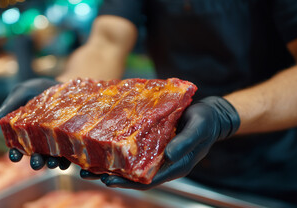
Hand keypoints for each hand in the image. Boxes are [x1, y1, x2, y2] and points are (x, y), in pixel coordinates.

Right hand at [0, 78, 70, 169]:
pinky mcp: (69, 140)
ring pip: (52, 158)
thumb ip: (9, 105)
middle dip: (36, 162)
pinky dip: (69, 159)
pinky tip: (69, 158)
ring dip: (52, 163)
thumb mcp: (21, 93)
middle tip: (36, 163)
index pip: (17, 149)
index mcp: (24, 136)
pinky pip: (69, 153)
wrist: (59, 86)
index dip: (15, 154)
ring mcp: (55, 143)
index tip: (15, 156)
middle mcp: (39, 143)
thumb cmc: (35, 90)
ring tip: (53, 163)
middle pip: (36, 157)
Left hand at [80, 96, 239, 188]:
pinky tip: (103, 146)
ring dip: (109, 164)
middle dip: (110, 175)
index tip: (107, 180)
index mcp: (175, 167)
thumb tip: (169, 156)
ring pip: (130, 164)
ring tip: (86, 163)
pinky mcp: (153, 142)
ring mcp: (157, 153)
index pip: (147, 181)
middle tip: (85, 173)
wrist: (210, 113)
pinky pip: (133, 150)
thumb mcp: (198, 130)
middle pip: (133, 175)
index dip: (126, 183)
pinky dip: (118, 151)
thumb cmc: (206, 122)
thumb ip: (185, 142)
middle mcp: (162, 163)